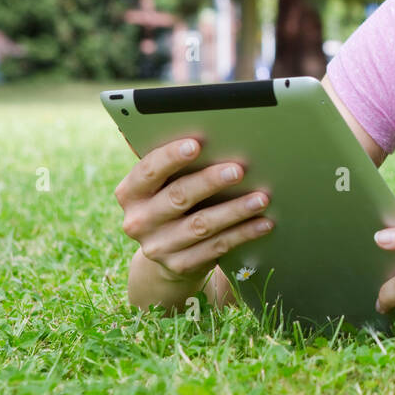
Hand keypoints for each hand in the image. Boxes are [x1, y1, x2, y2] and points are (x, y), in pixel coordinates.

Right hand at [115, 137, 273, 284]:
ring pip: (202, 225)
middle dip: (210, 181)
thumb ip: (172, 163)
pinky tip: (263, 222)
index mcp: (130, 193)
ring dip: (235, 210)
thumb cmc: (171, 202)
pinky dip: (244, 233)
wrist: (166, 254)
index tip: (196, 144)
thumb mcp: (162, 185)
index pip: (148, 171)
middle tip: (238, 170)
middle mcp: (139, 221)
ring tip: (261, 198)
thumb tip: (200, 129)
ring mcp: (159, 246)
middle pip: (178, 197)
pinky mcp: (181, 264)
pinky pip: (217, 246)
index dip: (171, 156)